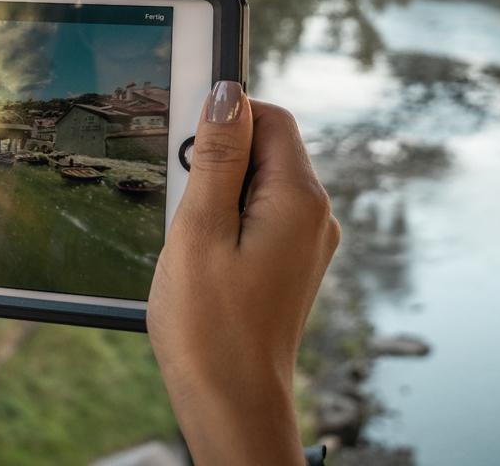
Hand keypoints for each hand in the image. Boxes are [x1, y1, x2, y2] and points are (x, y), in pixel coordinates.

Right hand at [149, 81, 340, 464]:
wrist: (234, 405)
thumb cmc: (210, 327)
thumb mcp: (200, 229)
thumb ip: (217, 156)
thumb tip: (228, 94)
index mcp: (300, 199)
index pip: (270, 117)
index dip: (226, 117)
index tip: (184, 145)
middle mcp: (316, 216)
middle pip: (266, 149)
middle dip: (217, 161)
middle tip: (183, 206)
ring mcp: (308, 243)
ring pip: (259, 186)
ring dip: (218, 196)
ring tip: (192, 242)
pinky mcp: (293, 265)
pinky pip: (261, 218)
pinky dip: (228, 224)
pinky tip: (204, 259)